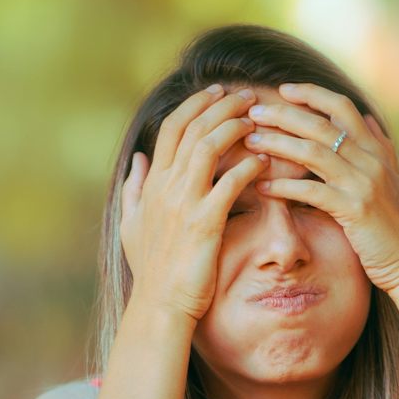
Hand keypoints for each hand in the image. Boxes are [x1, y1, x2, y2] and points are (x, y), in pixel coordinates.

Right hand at [119, 84, 265, 321]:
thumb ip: (134, 189)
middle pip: (193, 128)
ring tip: (259, 119)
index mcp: (152, 183)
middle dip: (222, 105)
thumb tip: (138, 160)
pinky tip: (266, 161)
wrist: (160, 306)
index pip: (171, 127)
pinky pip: (229, 183)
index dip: (195, 105)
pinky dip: (249, 167)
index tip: (217, 92)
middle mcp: (165, 186)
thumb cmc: (152, 271)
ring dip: (235, 127)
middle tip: (248, 95)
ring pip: (208, 146)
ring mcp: (183, 203)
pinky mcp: (204, 223)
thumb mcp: (132, 226)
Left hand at [243, 83, 398, 290]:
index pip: (343, 107)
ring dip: (278, 144)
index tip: (283, 89)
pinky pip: (312, 191)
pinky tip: (263, 186)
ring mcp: (364, 183)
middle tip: (254, 112)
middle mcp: (372, 160)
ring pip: (313, 153)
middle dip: (283, 115)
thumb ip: (380, 146)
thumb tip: (368, 117)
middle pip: (321, 125)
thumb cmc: (394, 224)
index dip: (312, 94)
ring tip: (251, 142)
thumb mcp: (392, 179)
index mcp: (377, 149)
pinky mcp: (355, 209)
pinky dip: (285, 186)